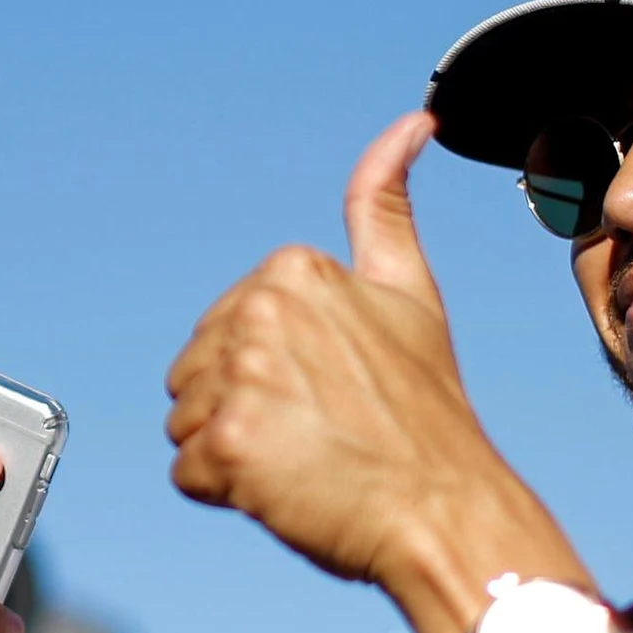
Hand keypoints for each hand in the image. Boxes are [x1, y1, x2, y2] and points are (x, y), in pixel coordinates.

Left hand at [165, 112, 559, 602]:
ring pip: (185, 421)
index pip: (226, 330)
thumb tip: (415, 122)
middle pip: (196, 372)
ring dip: (233, 452)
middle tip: (320, 432)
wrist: (447, 510)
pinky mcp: (226, 441)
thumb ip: (385, 205)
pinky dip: (226, 492)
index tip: (333, 391)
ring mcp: (241, 376)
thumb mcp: (410, 290)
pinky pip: (187, 472)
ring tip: (304, 460)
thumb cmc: (428, 416)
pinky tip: (285, 488)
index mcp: (293, 268)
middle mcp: (260, 310)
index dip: (272, 372)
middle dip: (245, 409)